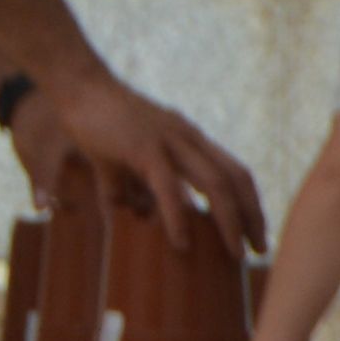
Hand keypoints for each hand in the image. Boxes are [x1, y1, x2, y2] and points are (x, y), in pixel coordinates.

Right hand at [12, 70, 268, 260]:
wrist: (78, 86)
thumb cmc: (101, 121)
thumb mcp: (127, 159)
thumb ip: (136, 186)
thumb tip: (139, 215)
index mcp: (192, 139)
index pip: (236, 172)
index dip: (251, 203)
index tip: (257, 232)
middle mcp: (189, 138)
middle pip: (237, 179)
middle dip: (253, 217)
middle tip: (261, 250)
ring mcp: (169, 140)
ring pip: (215, 183)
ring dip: (230, 222)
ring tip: (236, 254)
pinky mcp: (143, 146)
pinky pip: (167, 185)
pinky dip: (177, 217)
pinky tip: (182, 243)